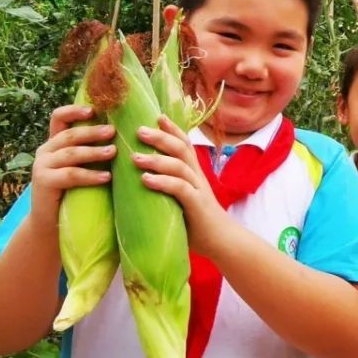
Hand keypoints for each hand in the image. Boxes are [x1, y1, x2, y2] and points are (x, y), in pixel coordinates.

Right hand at [30, 105, 115, 230]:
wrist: (51, 223)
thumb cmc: (75, 192)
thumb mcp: (82, 166)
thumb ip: (92, 150)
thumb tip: (122, 134)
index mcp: (54, 143)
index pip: (59, 118)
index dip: (74, 111)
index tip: (94, 110)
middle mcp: (45, 151)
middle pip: (69, 135)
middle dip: (92, 132)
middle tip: (113, 131)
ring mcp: (42, 166)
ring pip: (71, 154)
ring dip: (94, 152)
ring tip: (114, 152)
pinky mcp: (43, 182)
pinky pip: (70, 175)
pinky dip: (90, 175)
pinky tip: (106, 177)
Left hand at [132, 115, 227, 257]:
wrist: (222, 241)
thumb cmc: (197, 222)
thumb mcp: (181, 199)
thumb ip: (168, 188)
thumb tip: (140, 181)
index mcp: (193, 173)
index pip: (184, 144)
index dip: (172, 129)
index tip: (156, 116)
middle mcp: (197, 177)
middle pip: (180, 149)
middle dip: (160, 137)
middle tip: (138, 130)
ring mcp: (198, 190)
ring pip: (179, 166)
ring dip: (156, 159)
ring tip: (135, 157)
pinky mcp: (196, 205)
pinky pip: (180, 188)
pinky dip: (162, 181)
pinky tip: (146, 180)